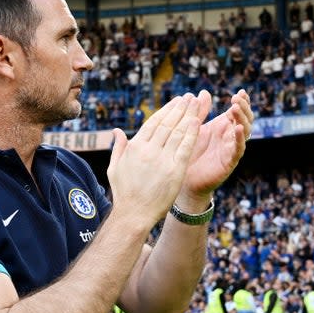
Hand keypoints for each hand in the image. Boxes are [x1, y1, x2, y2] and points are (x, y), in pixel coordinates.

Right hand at [107, 94, 205, 228]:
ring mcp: (162, 159)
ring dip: (188, 115)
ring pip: (177, 132)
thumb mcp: (115, 167)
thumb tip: (117, 130)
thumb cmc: (124, 193)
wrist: (134, 214)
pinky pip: (185, 147)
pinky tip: (198, 122)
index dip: (166, 110)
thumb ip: (119, 147)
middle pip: (167, 124)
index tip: (175, 102)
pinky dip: (192, 134)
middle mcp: (149, 150)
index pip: (154, 123)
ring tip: (196, 104)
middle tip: (189, 97)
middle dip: (179, 108)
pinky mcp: (175, 170)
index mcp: (135, 147)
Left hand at [179, 90, 251, 203]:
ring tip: (235, 108)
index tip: (240, 92)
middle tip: (236, 98)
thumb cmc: (189, 153)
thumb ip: (200, 111)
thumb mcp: (193, 128)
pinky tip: (238, 128)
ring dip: (242, 119)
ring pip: (245, 132)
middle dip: (243, 107)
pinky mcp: (229, 162)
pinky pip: (238, 149)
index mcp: (223, 126)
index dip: (242, 101)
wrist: (183, 180)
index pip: (238, 111)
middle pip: (245, 119)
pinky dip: (240, 139)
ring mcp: (231, 149)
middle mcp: (230, 136)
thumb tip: (204, 92)